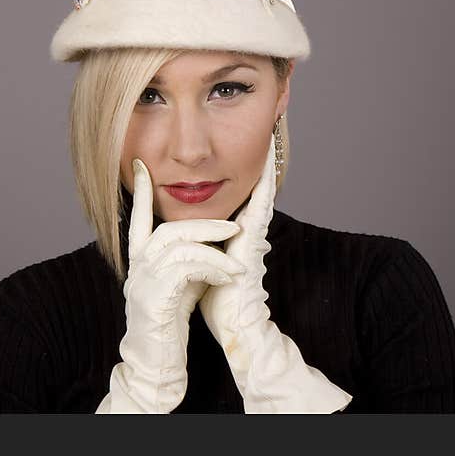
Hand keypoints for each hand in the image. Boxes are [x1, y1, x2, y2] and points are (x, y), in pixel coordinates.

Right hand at [96, 158, 245, 413]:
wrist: (156, 360)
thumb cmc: (169, 321)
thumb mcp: (179, 281)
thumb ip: (187, 256)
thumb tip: (211, 235)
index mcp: (139, 259)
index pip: (136, 217)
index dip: (139, 192)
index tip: (141, 166)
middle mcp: (137, 266)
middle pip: (167, 229)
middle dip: (202, 223)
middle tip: (233, 225)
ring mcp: (142, 280)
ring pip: (177, 244)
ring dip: (212, 244)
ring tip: (238, 251)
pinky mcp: (155, 295)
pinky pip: (186, 268)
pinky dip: (212, 268)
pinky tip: (229, 275)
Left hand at [198, 133, 352, 412]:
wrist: (234, 326)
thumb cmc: (216, 301)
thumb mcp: (201, 264)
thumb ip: (198, 246)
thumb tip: (184, 236)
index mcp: (230, 234)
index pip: (233, 195)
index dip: (233, 171)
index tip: (229, 145)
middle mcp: (243, 229)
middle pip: (248, 187)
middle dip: (254, 160)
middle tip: (261, 129)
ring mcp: (252, 233)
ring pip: (258, 191)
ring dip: (263, 163)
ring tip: (269, 133)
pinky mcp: (254, 240)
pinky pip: (260, 206)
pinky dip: (264, 183)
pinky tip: (266, 162)